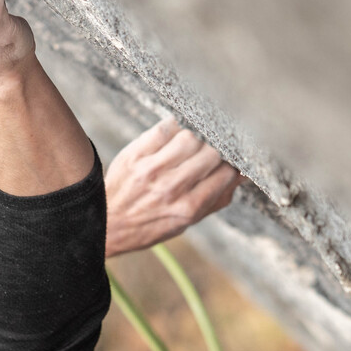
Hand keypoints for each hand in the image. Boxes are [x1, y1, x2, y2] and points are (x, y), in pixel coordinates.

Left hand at [105, 118, 242, 256]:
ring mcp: (152, 170)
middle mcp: (171, 189)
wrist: (107, 223)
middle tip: (214, 147)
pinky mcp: (135, 154)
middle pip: (211, 153)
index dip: (233, 163)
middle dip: (218, 148)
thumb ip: (217, 199)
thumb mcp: (187, 222)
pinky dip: (176, 126)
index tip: (232, 158)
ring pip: (190, 137)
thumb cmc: (150, 224)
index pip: (226, 174)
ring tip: (195, 140)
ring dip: (198, 135)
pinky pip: (164, 128)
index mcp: (188, 208)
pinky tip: (177, 132)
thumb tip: (243, 175)